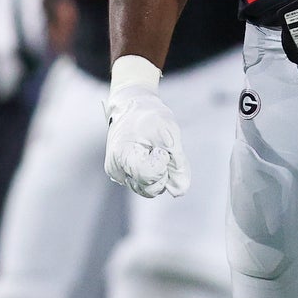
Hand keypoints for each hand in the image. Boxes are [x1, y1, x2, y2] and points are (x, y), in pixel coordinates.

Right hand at [104, 83, 189, 197]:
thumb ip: (177, 162)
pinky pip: (147, 184)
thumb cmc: (148, 116)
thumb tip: (180, 190)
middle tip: (160, 149)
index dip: (161, 162)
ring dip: (161, 173)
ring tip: (157, 151)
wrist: (132, 107)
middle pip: (149, 187)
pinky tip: (154, 157)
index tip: (159, 147)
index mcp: (121, 155)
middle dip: (163, 170)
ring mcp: (120, 175)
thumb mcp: (169, 132)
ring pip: (149, 189)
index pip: (149, 175)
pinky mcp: (126, 176)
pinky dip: (156, 173)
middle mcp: (117, 170)